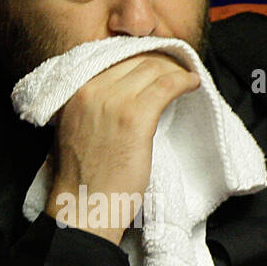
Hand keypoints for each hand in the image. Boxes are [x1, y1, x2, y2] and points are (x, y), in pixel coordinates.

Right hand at [44, 52, 199, 244]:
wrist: (83, 207)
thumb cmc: (82, 180)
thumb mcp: (74, 130)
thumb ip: (90, 107)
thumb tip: (118, 96)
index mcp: (74, 91)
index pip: (113, 58)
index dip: (139, 58)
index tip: (155, 64)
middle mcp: (91, 90)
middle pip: (135, 59)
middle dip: (159, 61)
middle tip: (175, 69)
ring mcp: (112, 102)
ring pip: (152, 68)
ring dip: (174, 70)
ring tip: (186, 77)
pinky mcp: (134, 118)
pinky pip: (167, 86)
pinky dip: (184, 81)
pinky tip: (192, 85)